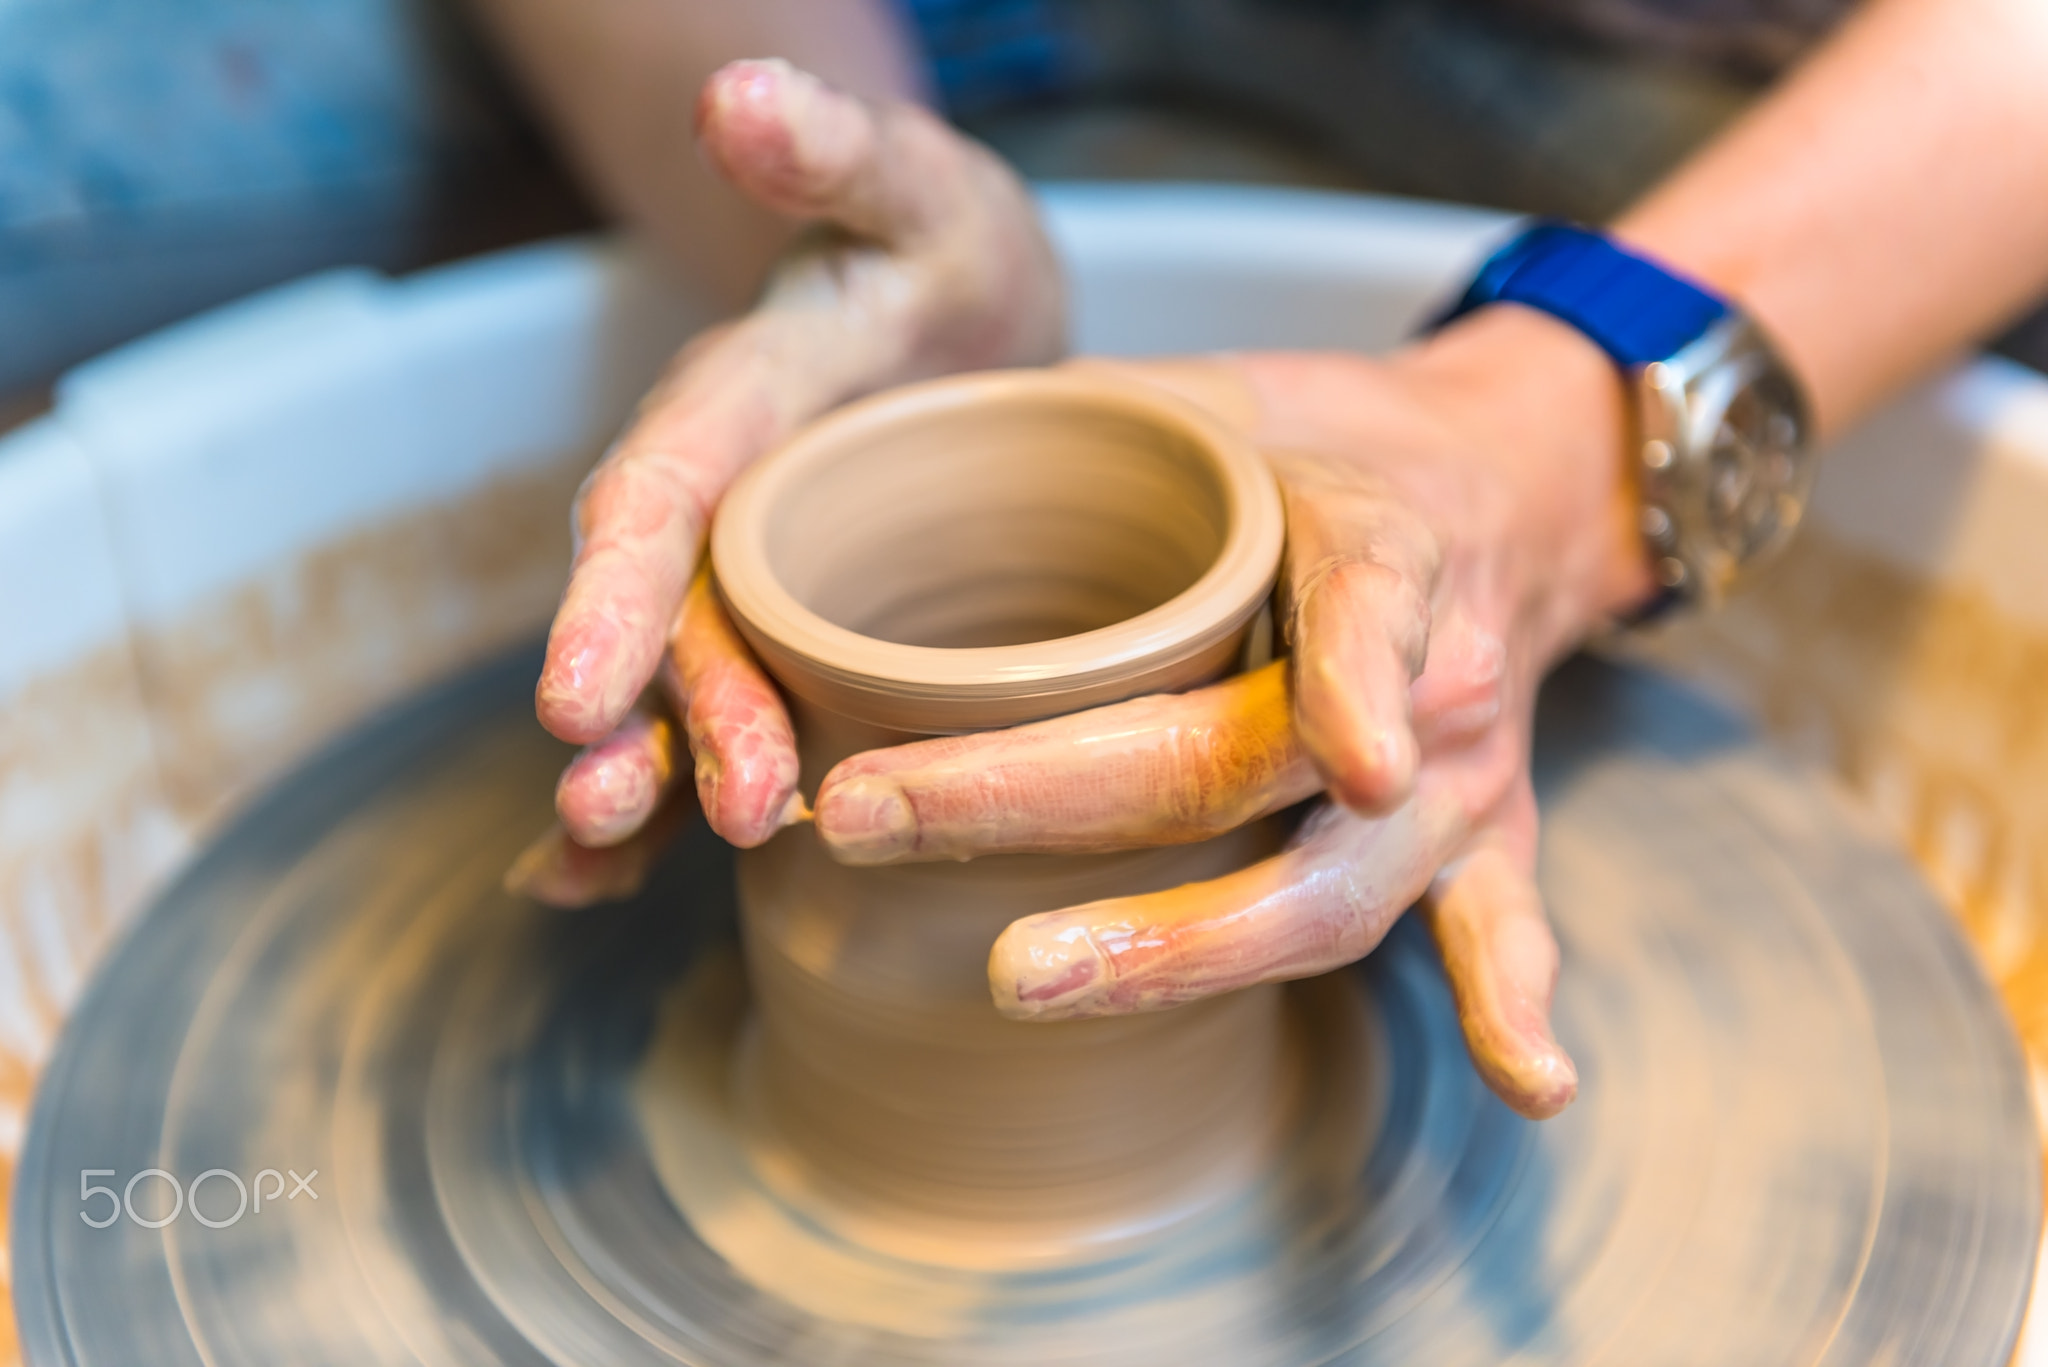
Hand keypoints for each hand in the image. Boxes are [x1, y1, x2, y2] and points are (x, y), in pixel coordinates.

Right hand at [508, 58, 1062, 901]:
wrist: (958, 312)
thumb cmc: (938, 250)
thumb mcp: (910, 190)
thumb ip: (833, 149)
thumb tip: (739, 93)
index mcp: (732, 410)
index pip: (656, 500)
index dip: (611, 596)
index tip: (572, 691)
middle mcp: (712, 509)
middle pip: (665, 625)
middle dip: (660, 721)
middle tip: (680, 812)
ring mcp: (741, 581)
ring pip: (672, 693)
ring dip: (642, 782)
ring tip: (611, 864)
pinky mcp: (785, 634)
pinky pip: (707, 723)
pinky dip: (657, 806)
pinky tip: (605, 890)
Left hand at [810, 309, 1655, 1118]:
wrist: (1500, 484)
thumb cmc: (1327, 447)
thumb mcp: (1220, 392)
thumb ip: (1084, 413)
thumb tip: (894, 441)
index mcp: (1382, 547)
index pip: (1360, 614)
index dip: (1343, 686)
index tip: (1338, 758)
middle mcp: (1432, 682)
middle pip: (1253, 768)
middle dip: (1054, 802)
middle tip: (888, 820)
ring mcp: (1458, 782)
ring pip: (1333, 893)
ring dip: (1189, 948)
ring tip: (1027, 977)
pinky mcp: (1483, 847)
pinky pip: (1503, 933)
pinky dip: (1513, 1006)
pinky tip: (1530, 1086)